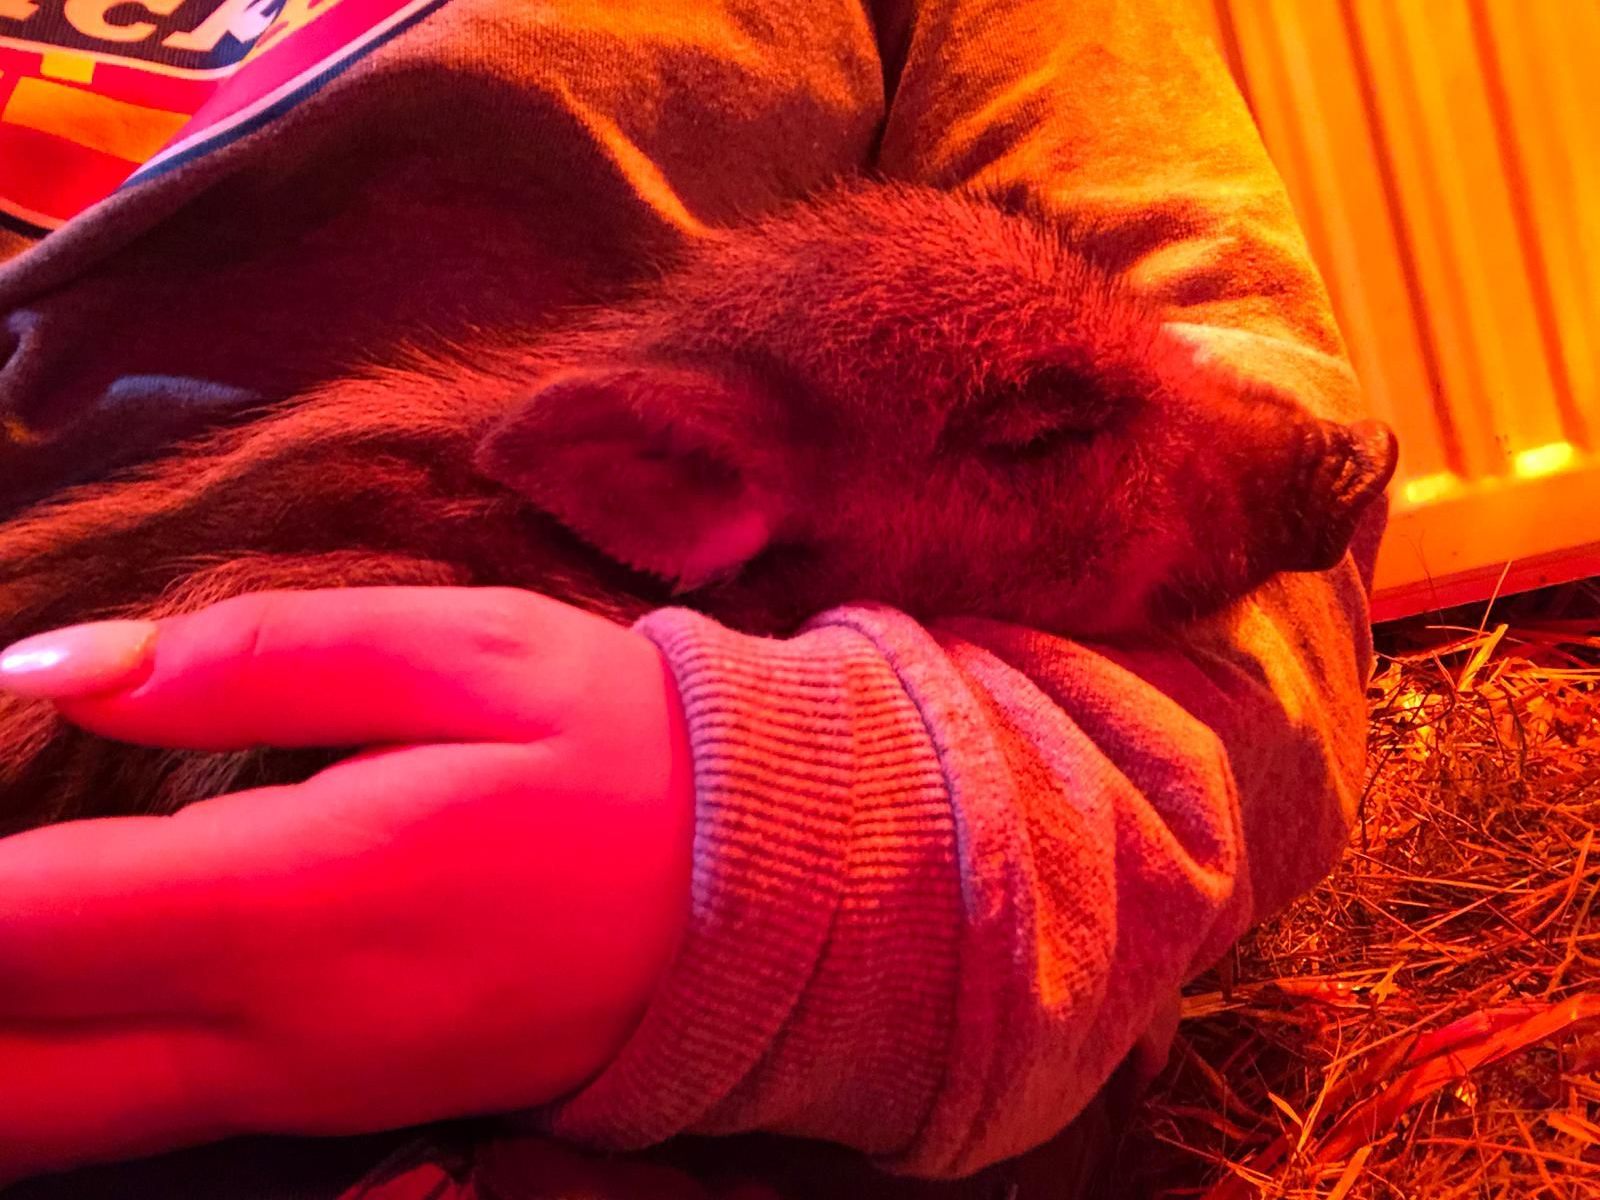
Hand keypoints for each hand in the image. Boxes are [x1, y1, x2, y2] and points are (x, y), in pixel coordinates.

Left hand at [0, 587, 694, 1181]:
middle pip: (6, 1078)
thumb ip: (256, 658)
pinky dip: (39, 1070)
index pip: (20, 928)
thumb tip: (53, 670)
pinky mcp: (323, 1109)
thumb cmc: (612, 749)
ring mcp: (298, 1094)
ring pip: (48, 1120)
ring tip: (1, 934)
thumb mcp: (464, 654)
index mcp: (304, 898)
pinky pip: (126, 1118)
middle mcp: (277, 1034)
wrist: (749, 900)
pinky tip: (34, 996)